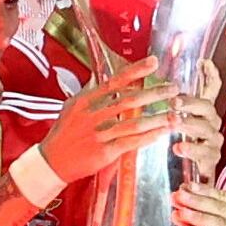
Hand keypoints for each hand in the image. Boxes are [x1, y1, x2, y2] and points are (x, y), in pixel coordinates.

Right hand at [41, 56, 176, 181]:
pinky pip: (130, 143)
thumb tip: (108, 80)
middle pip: (128, 100)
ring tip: (174, 114)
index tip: (153, 62)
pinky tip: (161, 133)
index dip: (135, 71)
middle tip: (173, 89)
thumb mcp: (72, 108)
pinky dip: (147, 137)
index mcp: (84, 101)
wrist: (51, 162)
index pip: (114, 81)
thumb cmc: (63, 134)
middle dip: (153, 94)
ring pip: (132, 123)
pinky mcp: (103, 152)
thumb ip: (91, 94)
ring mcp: (97, 134)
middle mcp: (91, 116)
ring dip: (156, 118)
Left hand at [171, 61, 224, 170]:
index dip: (210, 75)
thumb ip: (164, 105)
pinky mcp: (210, 164)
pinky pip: (205, 161)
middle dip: (191, 103)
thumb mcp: (171, 122)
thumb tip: (142, 81)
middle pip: (207, 108)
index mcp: (203, 112)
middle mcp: (211, 125)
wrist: (192, 180)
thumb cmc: (179, 147)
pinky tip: (180, 155)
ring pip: (206, 132)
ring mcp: (212, 144)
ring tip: (175, 129)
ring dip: (190, 128)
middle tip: (174, 102)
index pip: (211, 89)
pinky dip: (192, 157)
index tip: (203, 63)